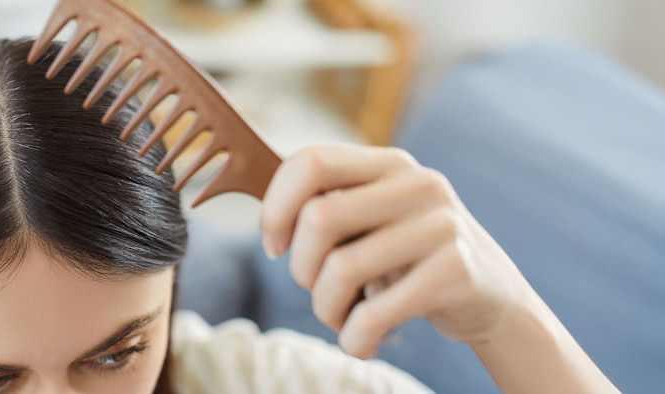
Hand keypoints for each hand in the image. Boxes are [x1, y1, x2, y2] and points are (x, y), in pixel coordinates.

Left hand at [259, 145, 538, 358]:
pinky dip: (355, 338)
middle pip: (319, 218)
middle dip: (301, 268)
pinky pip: (375, 313)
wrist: (492, 295)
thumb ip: (328, 207)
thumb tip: (268, 220)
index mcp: (388, 164)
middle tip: (316, 289)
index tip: (275, 246)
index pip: (311, 161)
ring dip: (326, 309)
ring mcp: (441, 226)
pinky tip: (362, 342)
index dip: (276, 206)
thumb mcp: (374, 220)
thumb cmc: (410, 258)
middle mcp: (418, 184)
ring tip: (341, 320)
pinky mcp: (456, 272)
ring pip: (341, 269)